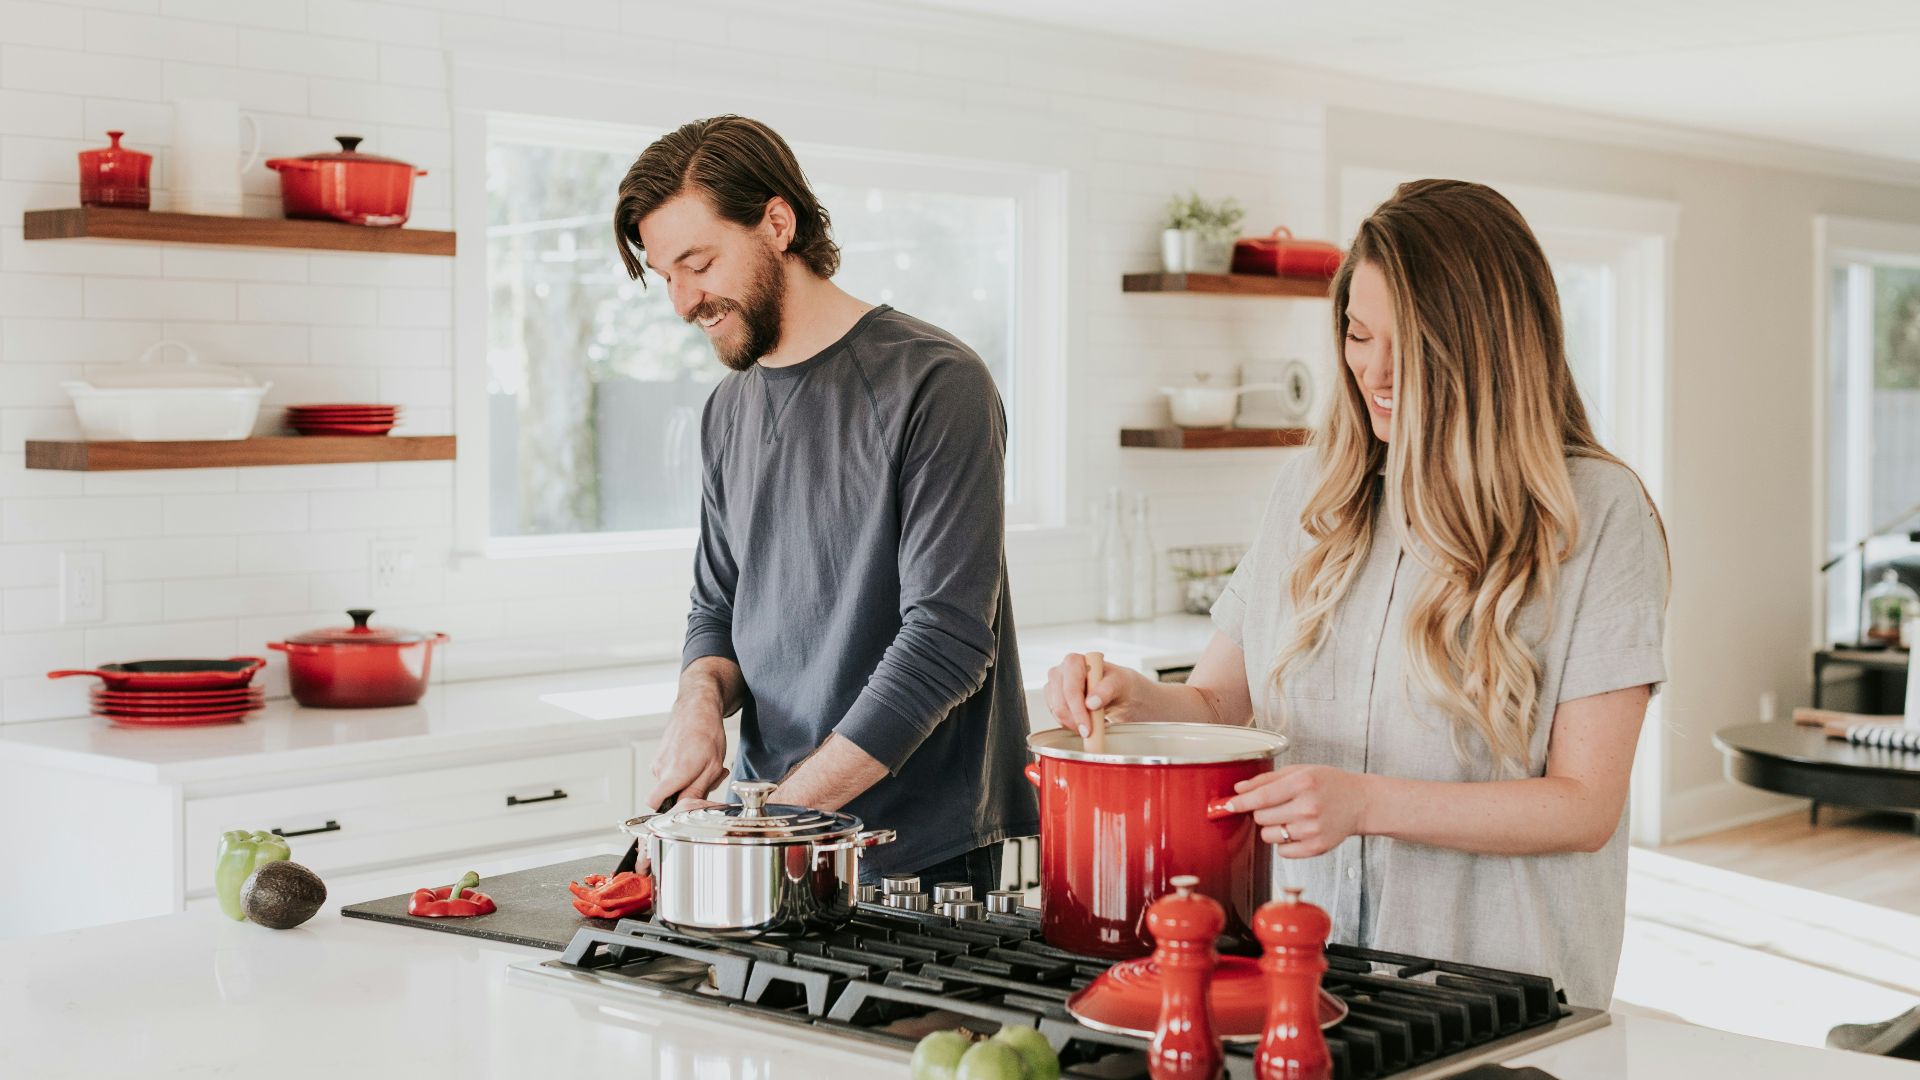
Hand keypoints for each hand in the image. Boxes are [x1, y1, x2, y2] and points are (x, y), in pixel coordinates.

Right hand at [645, 699, 729, 810]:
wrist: (697, 708)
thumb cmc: (707, 734)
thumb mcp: (712, 767)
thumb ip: (697, 791)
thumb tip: (686, 807)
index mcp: (673, 774)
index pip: (654, 803)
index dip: (670, 809)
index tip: (686, 805)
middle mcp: (660, 769)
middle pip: (668, 795)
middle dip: (687, 793)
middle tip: (707, 779)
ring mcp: (657, 762)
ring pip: (670, 784)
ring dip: (688, 780)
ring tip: (704, 765)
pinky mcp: (659, 756)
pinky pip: (669, 772)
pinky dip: (683, 771)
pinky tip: (697, 759)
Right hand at [1044, 652, 1150, 735]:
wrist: (1120, 693)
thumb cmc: (1121, 684)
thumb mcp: (1121, 684)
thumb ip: (1108, 689)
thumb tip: (1091, 703)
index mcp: (1075, 661)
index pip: (1070, 687)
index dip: (1077, 709)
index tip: (1088, 728)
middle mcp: (1061, 671)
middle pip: (1059, 701)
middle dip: (1074, 720)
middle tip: (1089, 732)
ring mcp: (1055, 686)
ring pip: (1055, 711)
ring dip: (1072, 723)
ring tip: (1091, 726)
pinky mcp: (1054, 700)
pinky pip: (1056, 716)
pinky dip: (1069, 724)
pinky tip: (1083, 723)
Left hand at [1226, 764, 1372, 857]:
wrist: (1360, 802)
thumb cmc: (1329, 783)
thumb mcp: (1299, 771)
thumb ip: (1266, 779)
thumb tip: (1239, 789)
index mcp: (1302, 783)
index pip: (1261, 797)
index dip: (1240, 802)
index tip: (1227, 805)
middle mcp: (1308, 807)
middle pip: (1261, 817)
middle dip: (1261, 812)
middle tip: (1277, 805)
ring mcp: (1312, 830)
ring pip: (1268, 835)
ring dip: (1272, 828)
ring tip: (1290, 817)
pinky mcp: (1316, 848)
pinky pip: (1282, 852)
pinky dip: (1284, 843)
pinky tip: (1298, 830)